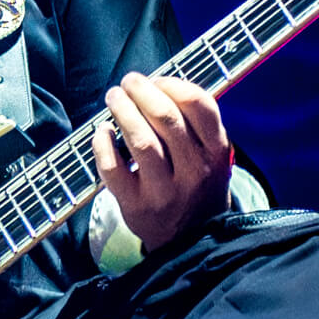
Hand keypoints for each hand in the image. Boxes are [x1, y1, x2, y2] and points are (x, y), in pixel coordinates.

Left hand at [92, 72, 232, 253]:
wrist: (191, 239)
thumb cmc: (197, 183)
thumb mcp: (212, 155)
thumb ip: (195, 123)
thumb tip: (154, 84)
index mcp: (216, 152)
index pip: (198, 105)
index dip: (172, 83)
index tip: (156, 79)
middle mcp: (194, 172)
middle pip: (166, 118)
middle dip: (142, 91)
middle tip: (128, 82)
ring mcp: (165, 191)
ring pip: (141, 141)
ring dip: (122, 111)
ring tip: (114, 97)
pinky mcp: (136, 206)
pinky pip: (113, 169)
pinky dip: (102, 145)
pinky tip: (102, 131)